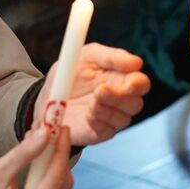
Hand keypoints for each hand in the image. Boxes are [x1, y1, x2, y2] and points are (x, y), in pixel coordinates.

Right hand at [0, 126, 72, 188]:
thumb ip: (23, 153)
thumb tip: (45, 132)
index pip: (56, 176)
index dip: (61, 149)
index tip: (61, 126)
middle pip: (63, 182)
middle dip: (59, 154)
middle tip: (54, 128)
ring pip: (59, 188)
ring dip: (53, 162)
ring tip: (44, 138)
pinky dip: (47, 173)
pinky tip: (39, 156)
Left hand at [34, 43, 150, 144]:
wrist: (48, 95)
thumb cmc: (71, 73)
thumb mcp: (87, 56)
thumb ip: (111, 56)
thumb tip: (136, 62)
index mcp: (121, 79)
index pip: (141, 83)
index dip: (138, 84)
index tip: (129, 82)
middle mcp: (120, 100)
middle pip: (136, 104)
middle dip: (119, 98)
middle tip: (100, 90)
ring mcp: (110, 117)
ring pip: (123, 119)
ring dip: (108, 110)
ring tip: (91, 102)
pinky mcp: (98, 132)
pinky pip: (107, 131)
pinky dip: (99, 123)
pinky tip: (88, 115)